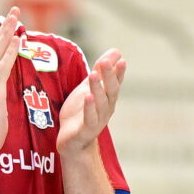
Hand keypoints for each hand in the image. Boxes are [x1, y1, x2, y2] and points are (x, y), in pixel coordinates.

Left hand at [58, 48, 126, 163]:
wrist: (72, 142)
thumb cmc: (81, 113)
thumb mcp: (88, 88)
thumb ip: (100, 71)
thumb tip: (116, 51)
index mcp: (108, 98)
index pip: (115, 82)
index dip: (118, 72)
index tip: (121, 59)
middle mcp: (106, 108)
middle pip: (111, 91)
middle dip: (109, 76)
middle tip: (105, 62)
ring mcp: (98, 120)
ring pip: (100, 103)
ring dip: (98, 88)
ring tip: (94, 74)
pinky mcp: (86, 130)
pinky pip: (90, 118)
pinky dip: (89, 108)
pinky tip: (88, 97)